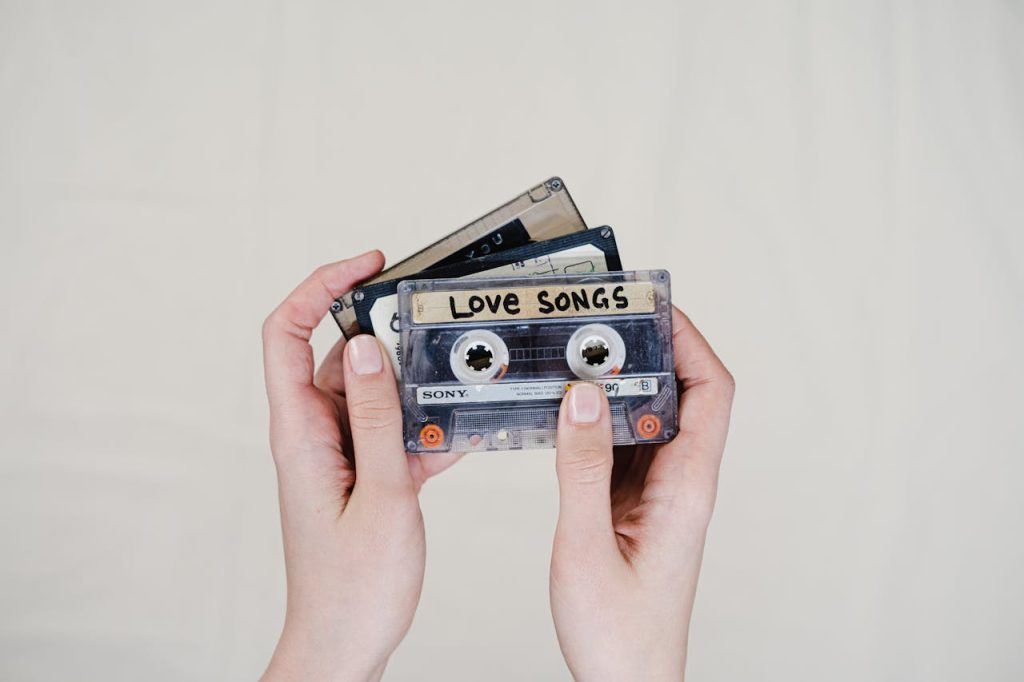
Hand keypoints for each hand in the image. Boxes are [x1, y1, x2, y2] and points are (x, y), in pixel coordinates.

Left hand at [261, 252, 460, 680]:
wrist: (344, 645)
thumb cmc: (352, 588)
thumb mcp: (381, 494)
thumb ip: (376, 416)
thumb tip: (367, 348)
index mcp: (300, 432)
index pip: (287, 331)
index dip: (321, 286)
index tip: (368, 265)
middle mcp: (313, 435)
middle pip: (338, 355)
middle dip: (386, 333)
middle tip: (431, 323)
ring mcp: (338, 454)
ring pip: (373, 394)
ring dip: (413, 388)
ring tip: (455, 386)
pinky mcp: (361, 474)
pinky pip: (390, 431)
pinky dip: (423, 428)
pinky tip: (457, 435)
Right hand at [550, 307, 733, 680]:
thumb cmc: (621, 635)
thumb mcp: (587, 544)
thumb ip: (582, 467)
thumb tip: (582, 395)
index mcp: (687, 489)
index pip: (711, 392)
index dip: (690, 340)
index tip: (652, 307)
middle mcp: (680, 484)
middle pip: (681, 394)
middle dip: (646, 350)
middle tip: (601, 323)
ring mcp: (658, 495)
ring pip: (648, 419)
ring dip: (617, 385)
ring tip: (577, 357)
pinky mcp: (635, 507)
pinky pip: (621, 447)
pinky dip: (596, 421)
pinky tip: (565, 412)